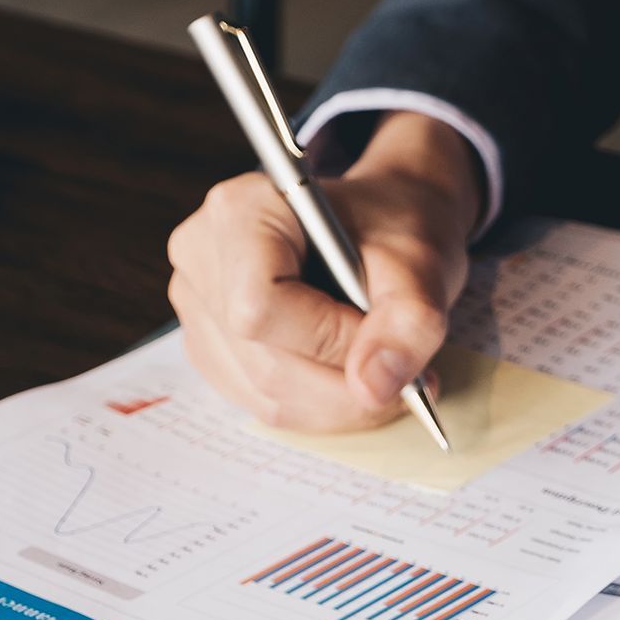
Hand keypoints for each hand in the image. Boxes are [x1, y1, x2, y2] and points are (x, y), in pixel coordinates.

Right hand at [166, 112, 483, 431]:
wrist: (385, 225)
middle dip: (349, 386)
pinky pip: (264, 404)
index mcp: (240, 211)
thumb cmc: (397, 229)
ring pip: (268, 396)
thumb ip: (408, 323)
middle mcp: (201, 255)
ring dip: (342, 405)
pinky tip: (354, 377)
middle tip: (409, 376)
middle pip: (267, 364)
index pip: (262, 307)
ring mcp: (197, 306)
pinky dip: (323, 408)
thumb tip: (372, 389)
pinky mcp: (210, 347)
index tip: (381, 334)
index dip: (330, 339)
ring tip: (388, 373)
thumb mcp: (422, 265)